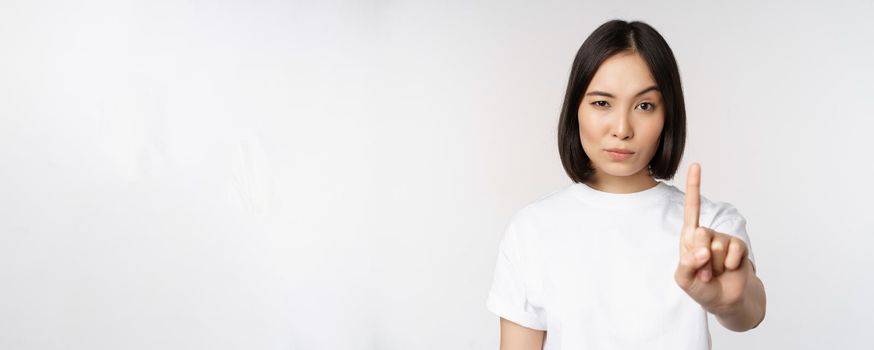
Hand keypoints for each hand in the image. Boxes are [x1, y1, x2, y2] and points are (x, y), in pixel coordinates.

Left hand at [674, 163, 750, 312]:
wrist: (726, 300)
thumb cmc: (701, 288)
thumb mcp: (684, 279)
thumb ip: (687, 265)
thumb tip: (703, 251)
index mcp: (689, 237)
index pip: (692, 209)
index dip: (695, 186)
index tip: (696, 165)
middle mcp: (706, 234)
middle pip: (702, 234)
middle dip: (701, 257)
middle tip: (704, 271)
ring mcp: (723, 240)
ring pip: (717, 246)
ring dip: (716, 265)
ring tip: (715, 272)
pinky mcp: (738, 247)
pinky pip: (734, 251)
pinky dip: (730, 266)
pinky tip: (729, 270)